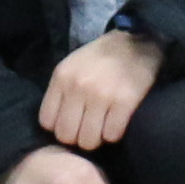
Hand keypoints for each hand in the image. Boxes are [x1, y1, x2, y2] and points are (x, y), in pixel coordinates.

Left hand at [38, 29, 162, 150]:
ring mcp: (101, 95)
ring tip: (103, 126)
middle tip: (88, 129)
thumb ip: (61, 92)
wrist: (136, 42)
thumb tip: (56, 126)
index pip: (47, 121)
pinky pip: (112, 136)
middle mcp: (78, 86)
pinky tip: (116, 122)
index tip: (71, 123)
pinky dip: (114, 134)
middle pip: (66, 136)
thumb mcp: (72, 66)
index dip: (58, 127)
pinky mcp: (124, 102)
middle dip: (77, 137)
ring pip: (88, 141)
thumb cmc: (101, 58)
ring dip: (96, 138)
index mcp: (62, 77)